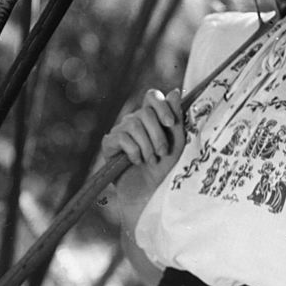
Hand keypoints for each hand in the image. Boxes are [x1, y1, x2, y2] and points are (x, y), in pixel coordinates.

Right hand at [102, 89, 185, 212]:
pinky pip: (121, 138)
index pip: (152, 96)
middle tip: (162, 153)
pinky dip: (133, 152)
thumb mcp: (177, 143)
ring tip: (150, 161)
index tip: (170, 123)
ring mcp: (120, 131)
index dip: (161, 105)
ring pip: (134, 125)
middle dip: (158, 135)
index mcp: (152, 118)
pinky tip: (136, 162)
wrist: (150, 193)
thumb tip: (175, 92)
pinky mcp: (109, 144)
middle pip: (145, 112)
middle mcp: (134, 121)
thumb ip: (176, 118)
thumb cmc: (165, 168)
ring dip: (147, 147)